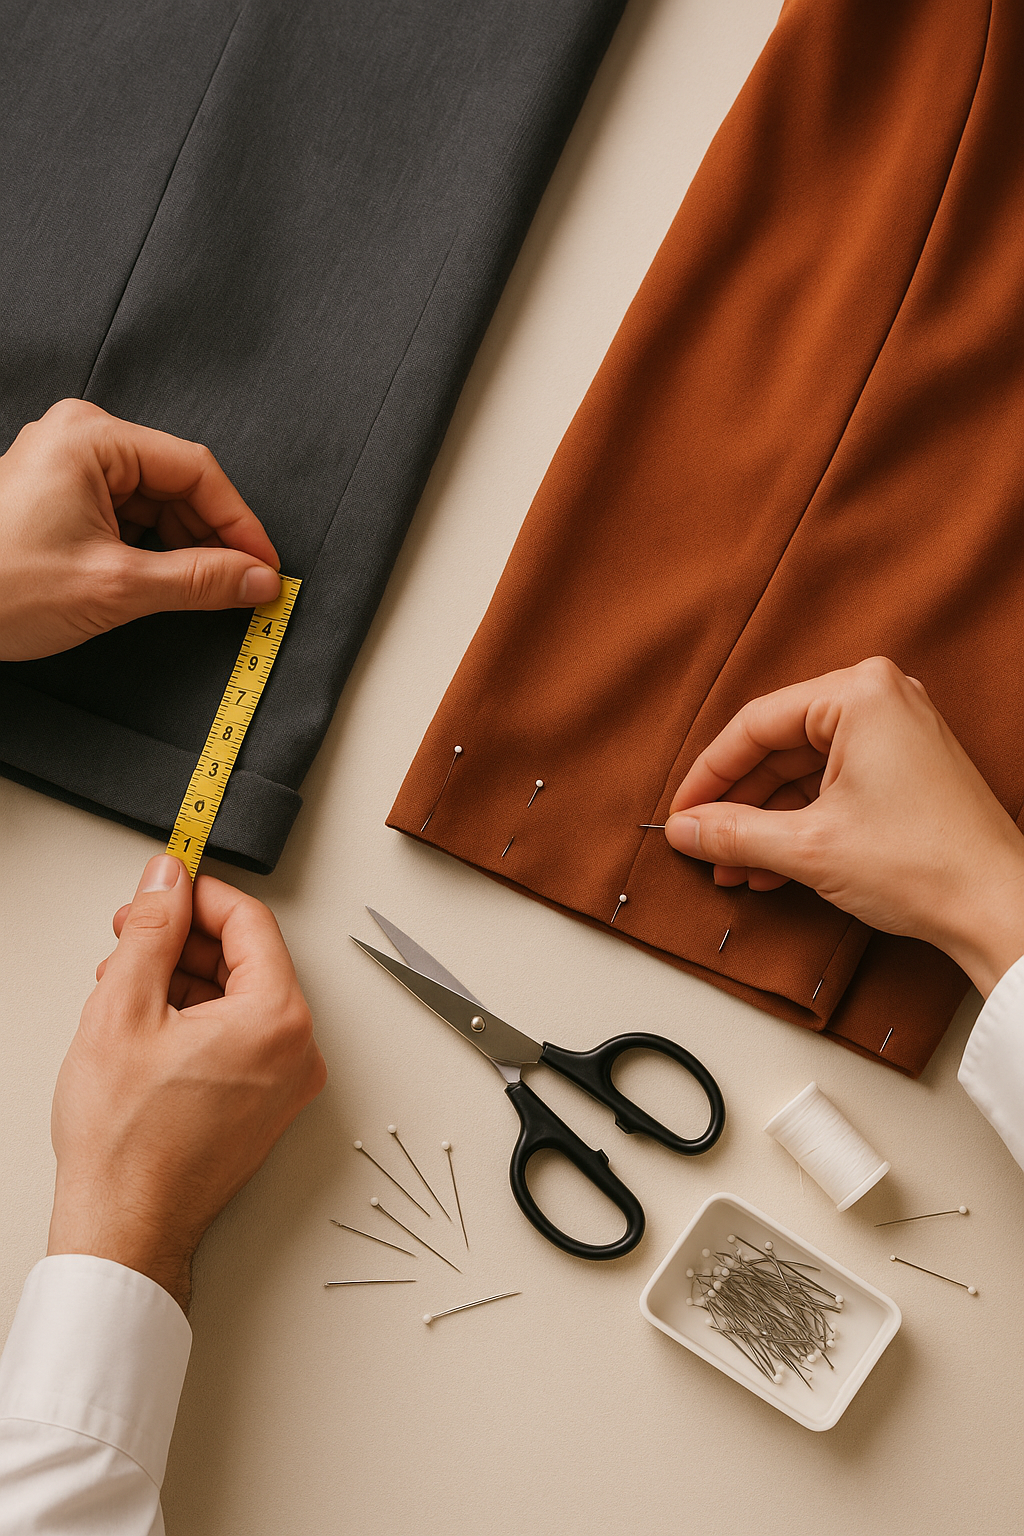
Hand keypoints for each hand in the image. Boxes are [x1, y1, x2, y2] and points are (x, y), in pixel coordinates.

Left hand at [0, 398, 281, 660]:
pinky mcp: (61, 498)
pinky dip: (154, 551)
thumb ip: (199, 580)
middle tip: (244, 587)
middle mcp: (81, 440)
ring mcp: (69, 467)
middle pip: (177, 485)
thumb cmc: (2, 588)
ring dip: (184, 548)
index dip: (239, 522)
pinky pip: (128, 517)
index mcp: (92, 438)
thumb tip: (259, 580)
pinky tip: (169, 584)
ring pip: (156, 504)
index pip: (195, 470)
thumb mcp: (116, 587)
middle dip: (213, 538)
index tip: (266, 567)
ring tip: (206, 592)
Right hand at [47, 855, 326, 1309]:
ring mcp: (286, 1083)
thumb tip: (167, 881)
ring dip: (184, 979)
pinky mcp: (266, 1105)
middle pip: (247, 959)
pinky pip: (240, 1038)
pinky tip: (146, 1024)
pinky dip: (197, 1019)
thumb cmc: (126, 1142)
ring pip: (239, 998)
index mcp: (277, 1018)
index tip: (162, 888)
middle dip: (184, 939)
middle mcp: (297, 1050)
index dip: (198, 895)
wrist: (125, 1228)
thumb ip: (152, 929)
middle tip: (131, 936)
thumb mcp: (124, 1007)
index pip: (249, 921)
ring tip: (124, 985)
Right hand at [665, 657, 1023, 995]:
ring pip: (803, 770)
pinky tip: (771, 865)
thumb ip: (733, 833)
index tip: (681, 813)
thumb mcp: (806, 848)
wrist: (998, 909)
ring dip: (765, 821)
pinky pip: (834, 784)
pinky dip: (800, 822)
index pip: (754, 726)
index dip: (708, 777)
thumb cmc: (925, 864)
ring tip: (735, 867)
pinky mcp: (907, 768)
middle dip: (738, 806)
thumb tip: (684, 829)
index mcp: (859, 692)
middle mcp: (881, 699)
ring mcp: (898, 733)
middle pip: (778, 747)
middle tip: (704, 846)